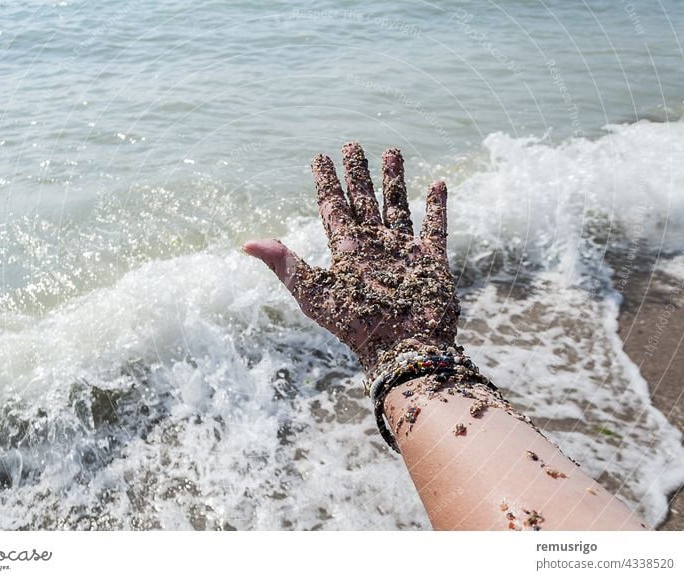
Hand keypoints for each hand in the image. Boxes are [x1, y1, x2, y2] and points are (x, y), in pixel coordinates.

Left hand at [243, 142, 459, 372]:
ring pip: (397, 207)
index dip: (326, 183)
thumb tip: (245, 243)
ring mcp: (402, 252)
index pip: (333, 209)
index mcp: (346, 252)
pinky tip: (438, 184)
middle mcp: (373, 247)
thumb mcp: (313, 292)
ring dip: (394, 180)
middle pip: (364, 202)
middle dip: (358, 174)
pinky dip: (438, 207)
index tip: (319, 157)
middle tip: (352, 144)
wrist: (401, 351)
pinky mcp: (431, 261)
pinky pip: (436, 227)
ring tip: (392, 151)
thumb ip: (285, 264)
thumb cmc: (355, 325)